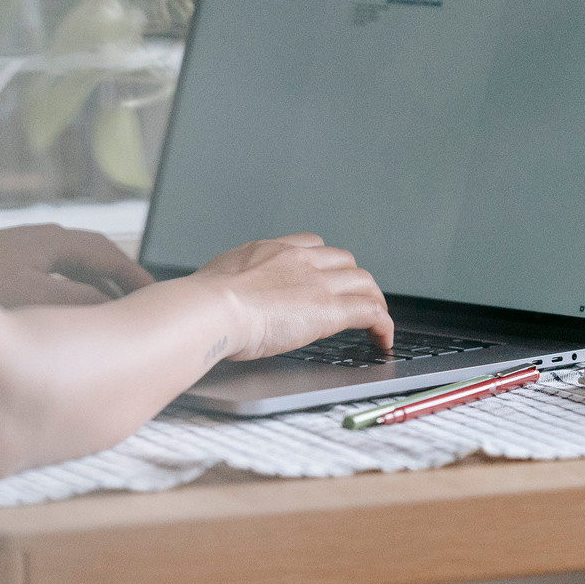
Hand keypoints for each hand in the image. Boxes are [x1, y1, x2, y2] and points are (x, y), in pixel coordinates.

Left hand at [0, 225, 153, 308]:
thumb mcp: (32, 297)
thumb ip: (80, 300)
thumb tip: (112, 305)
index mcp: (52, 241)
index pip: (109, 256)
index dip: (136, 279)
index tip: (159, 302)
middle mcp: (38, 242)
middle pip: (94, 260)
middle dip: (120, 285)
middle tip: (141, 314)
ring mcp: (18, 256)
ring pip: (72, 273)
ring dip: (94, 294)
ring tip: (108, 322)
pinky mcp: (0, 273)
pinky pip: (51, 283)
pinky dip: (69, 300)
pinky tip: (63, 325)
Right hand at [192, 233, 392, 360]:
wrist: (212, 309)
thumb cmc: (202, 303)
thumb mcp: (213, 281)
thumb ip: (225, 285)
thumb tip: (213, 298)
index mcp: (269, 250)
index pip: (311, 244)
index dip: (324, 262)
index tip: (325, 278)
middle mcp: (298, 259)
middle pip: (343, 260)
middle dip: (352, 280)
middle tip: (354, 301)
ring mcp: (317, 282)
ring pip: (364, 282)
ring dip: (372, 300)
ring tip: (374, 322)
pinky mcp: (330, 309)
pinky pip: (372, 311)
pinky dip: (383, 324)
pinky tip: (382, 339)